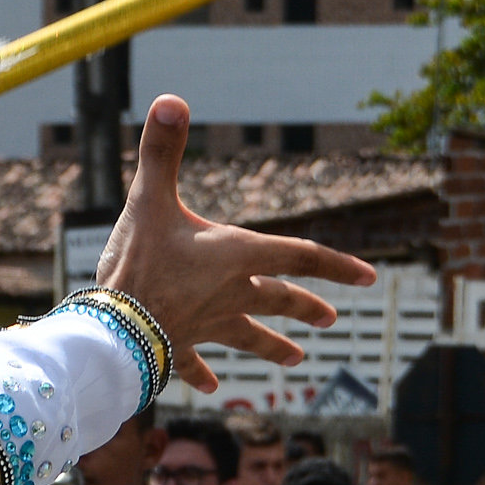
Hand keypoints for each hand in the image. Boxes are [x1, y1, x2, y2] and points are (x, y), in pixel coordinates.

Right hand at [96, 97, 376, 390]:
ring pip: (249, 335)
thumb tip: (172, 99)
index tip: (370, 277)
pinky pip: (195, 361)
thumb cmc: (136, 260)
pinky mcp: (178, 346)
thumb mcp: (148, 196)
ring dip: (273, 345)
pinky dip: (203, 371)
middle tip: (331, 318)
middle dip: (306, 306)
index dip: (336, 263)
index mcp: (235, 255)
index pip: (298, 255)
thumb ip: (161, 149)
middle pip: (279, 299)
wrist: (114, 329)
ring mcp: (207, 324)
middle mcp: (230, 293)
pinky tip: (213, 385)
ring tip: (296, 360)